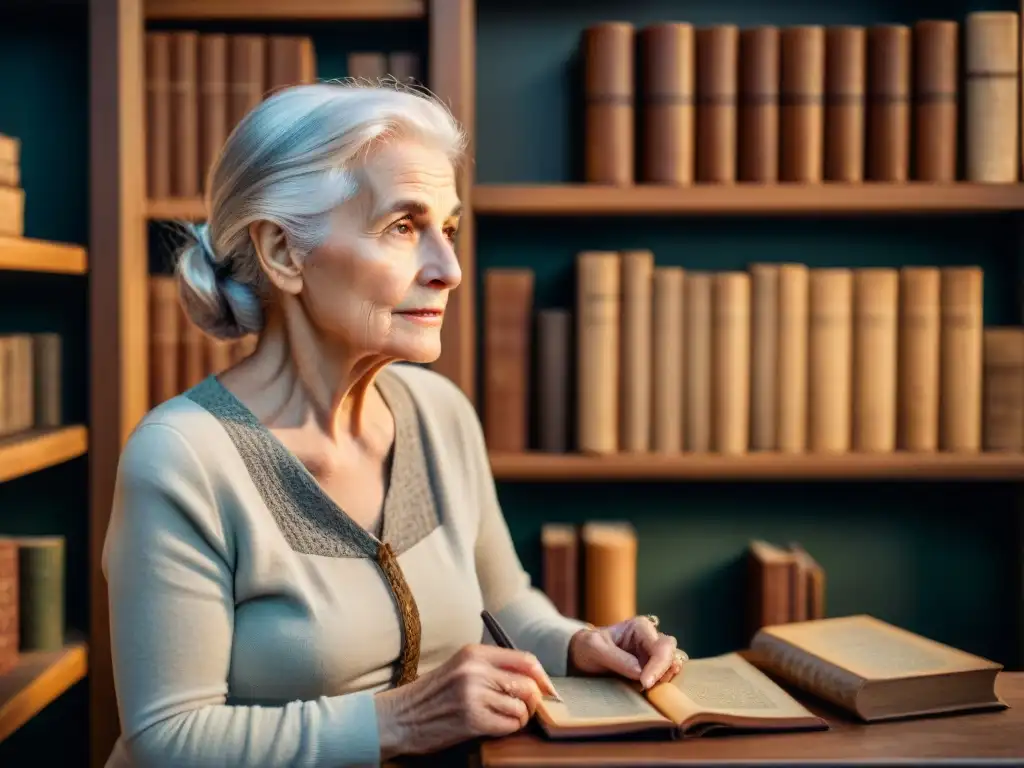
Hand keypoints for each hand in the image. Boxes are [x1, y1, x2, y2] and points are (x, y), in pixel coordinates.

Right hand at [373, 644, 559, 759]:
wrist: (400, 717)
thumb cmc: (433, 694)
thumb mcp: (460, 668)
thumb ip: (492, 667)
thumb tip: (534, 678)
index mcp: (474, 652)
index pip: (525, 660)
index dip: (542, 677)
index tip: (547, 689)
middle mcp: (475, 670)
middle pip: (528, 685)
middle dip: (532, 701)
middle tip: (525, 709)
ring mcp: (473, 695)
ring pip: (521, 707)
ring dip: (519, 717)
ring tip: (505, 718)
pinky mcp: (472, 720)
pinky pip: (509, 725)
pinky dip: (509, 728)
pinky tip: (497, 726)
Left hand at [568, 615, 683, 690]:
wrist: (581, 658)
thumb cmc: (587, 647)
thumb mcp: (594, 648)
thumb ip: (617, 658)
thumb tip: (640, 672)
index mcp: (640, 627)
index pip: (660, 647)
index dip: (657, 666)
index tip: (645, 683)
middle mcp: (651, 639)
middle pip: (672, 655)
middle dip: (663, 673)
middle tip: (645, 688)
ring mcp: (653, 655)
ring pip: (672, 668)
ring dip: (662, 681)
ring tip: (640, 688)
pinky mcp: (652, 670)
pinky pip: (665, 678)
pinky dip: (659, 686)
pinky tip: (644, 691)